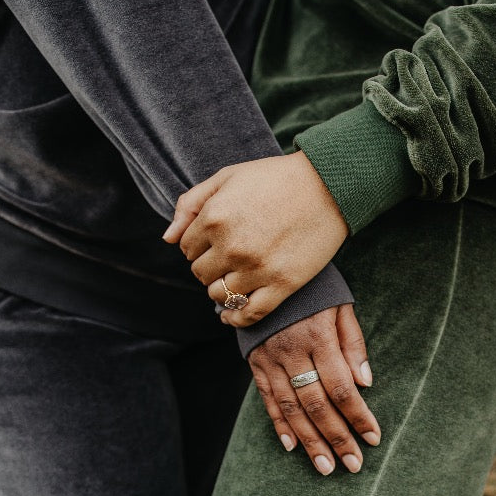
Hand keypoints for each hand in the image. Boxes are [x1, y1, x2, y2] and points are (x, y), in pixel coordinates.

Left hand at [163, 152, 348, 326]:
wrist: (328, 187)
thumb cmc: (276, 178)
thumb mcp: (227, 177)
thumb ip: (191, 203)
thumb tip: (167, 238)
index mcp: (214, 217)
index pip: (185, 248)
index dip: (198, 245)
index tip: (215, 241)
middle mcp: (232, 246)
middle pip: (200, 274)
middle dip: (209, 266)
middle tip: (228, 257)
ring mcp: (257, 269)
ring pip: (219, 295)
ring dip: (222, 289)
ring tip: (235, 277)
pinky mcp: (282, 285)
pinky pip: (248, 314)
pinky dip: (236, 318)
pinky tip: (232, 314)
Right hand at [248, 304, 379, 474]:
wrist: (267, 270)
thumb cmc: (315, 289)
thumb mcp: (341, 305)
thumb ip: (353, 343)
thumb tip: (365, 382)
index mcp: (318, 337)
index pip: (341, 387)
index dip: (358, 415)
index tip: (373, 438)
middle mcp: (292, 351)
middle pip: (316, 404)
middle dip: (337, 437)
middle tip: (352, 465)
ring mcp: (271, 359)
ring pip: (291, 408)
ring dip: (310, 441)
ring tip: (325, 466)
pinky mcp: (256, 362)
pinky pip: (267, 399)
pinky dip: (280, 424)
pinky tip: (292, 446)